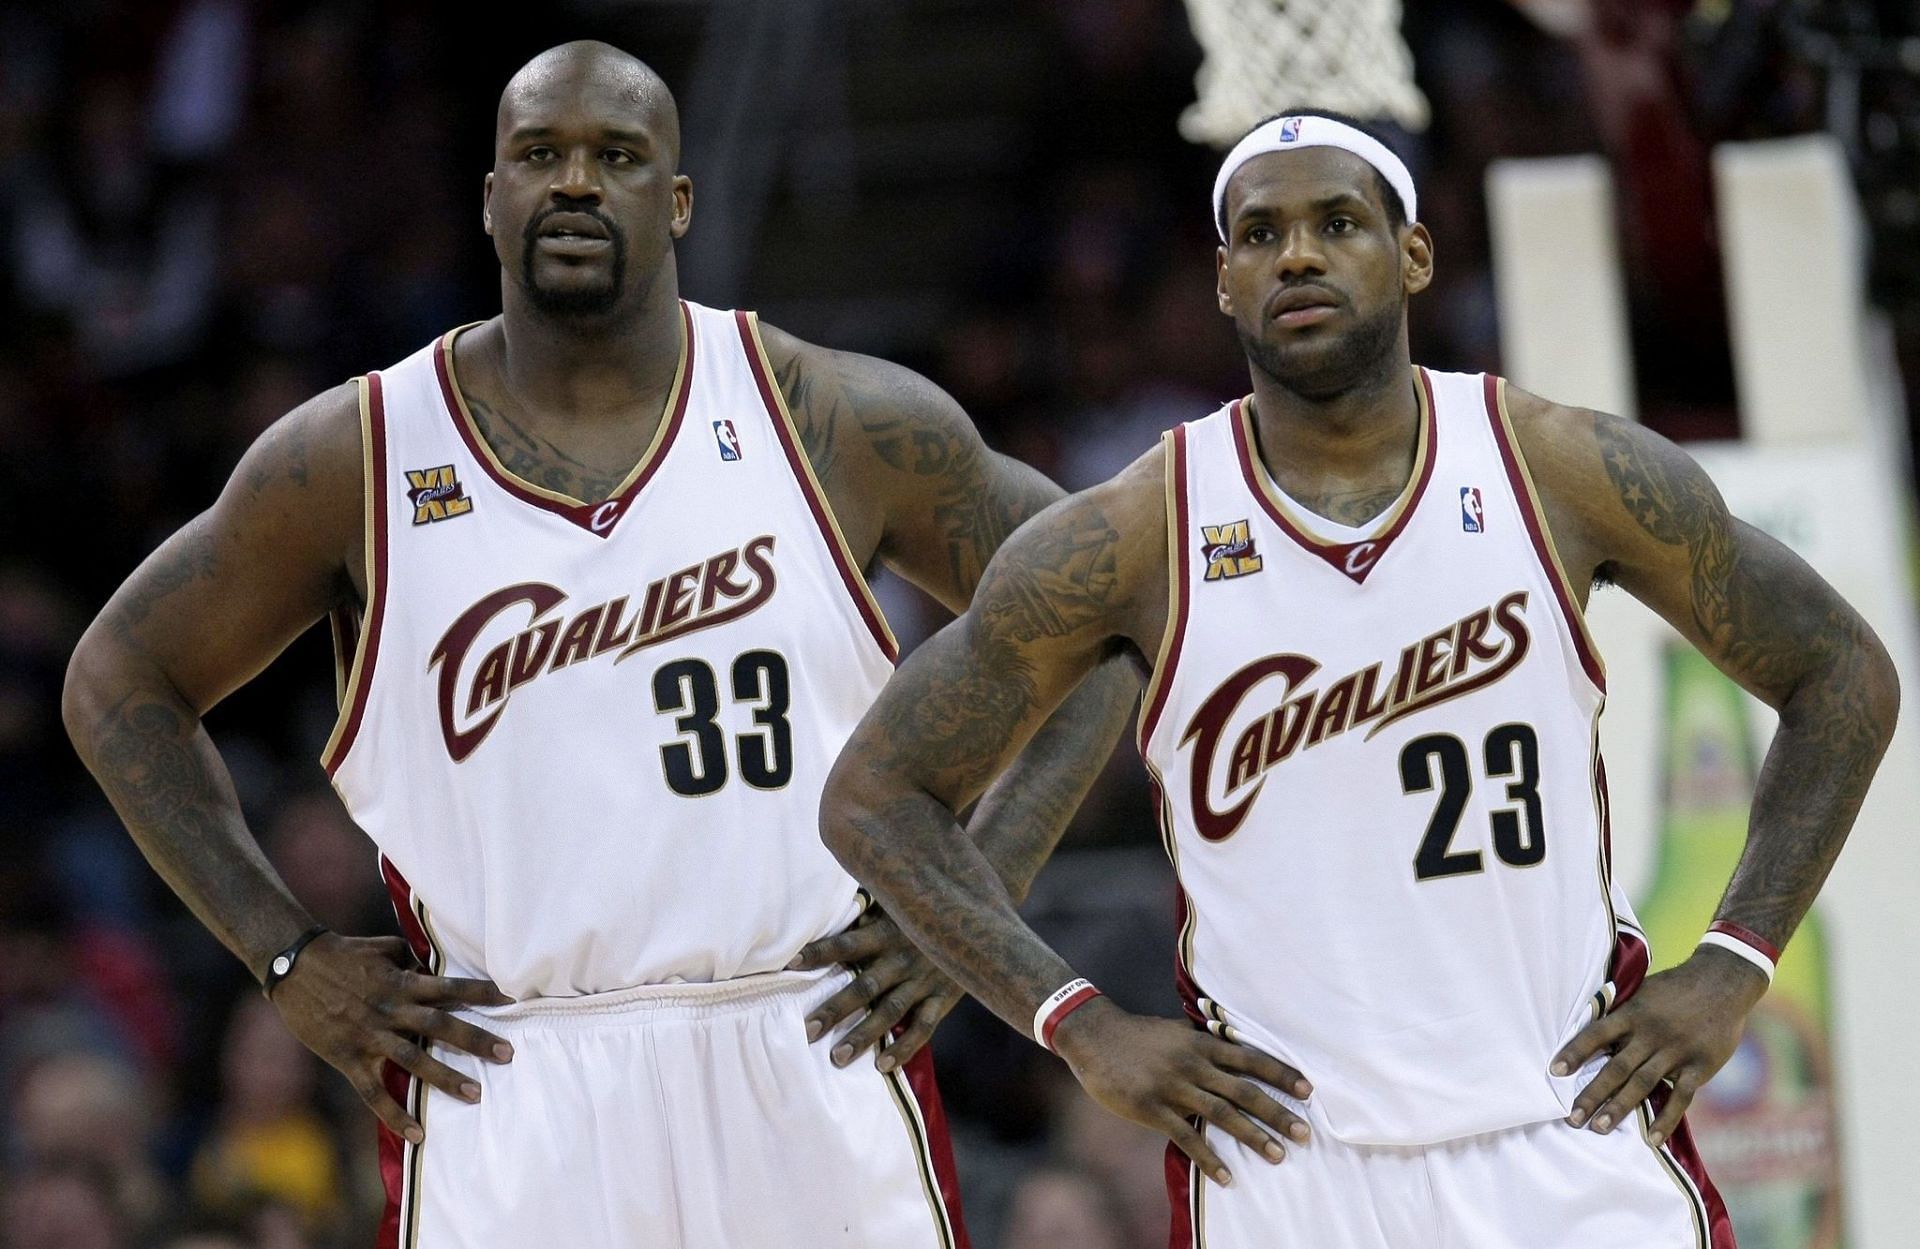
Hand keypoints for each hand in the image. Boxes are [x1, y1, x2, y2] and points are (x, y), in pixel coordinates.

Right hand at [268, 933, 514, 1142]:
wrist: (293, 967)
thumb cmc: (343, 954)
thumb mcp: (383, 948)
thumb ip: (412, 961)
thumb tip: (435, 969)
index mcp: (401, 981)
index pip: (449, 987)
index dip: (480, 992)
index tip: (511, 1000)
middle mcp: (391, 1009)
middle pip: (440, 1026)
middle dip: (476, 1040)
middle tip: (508, 1054)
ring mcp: (369, 1036)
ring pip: (414, 1060)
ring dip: (446, 1077)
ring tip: (475, 1093)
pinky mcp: (348, 1058)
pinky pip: (374, 1092)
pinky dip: (395, 1114)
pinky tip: (417, 1133)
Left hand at [789, 908, 961, 1072]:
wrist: (982, 918)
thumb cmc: (929, 907)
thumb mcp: (900, 902)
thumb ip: (869, 909)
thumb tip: (832, 907)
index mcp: (888, 931)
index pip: (847, 943)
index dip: (820, 952)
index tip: (790, 964)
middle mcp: (904, 958)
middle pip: (864, 986)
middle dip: (835, 1009)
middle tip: (808, 1031)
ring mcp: (925, 980)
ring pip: (891, 1011)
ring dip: (864, 1035)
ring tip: (838, 1057)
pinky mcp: (944, 997)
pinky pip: (924, 1026)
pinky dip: (905, 1047)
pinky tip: (883, 1065)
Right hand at [1052, 997, 1312, 1185]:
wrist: (1094, 1036)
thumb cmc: (1136, 1034)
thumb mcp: (1175, 1032)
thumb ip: (1203, 1043)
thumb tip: (1233, 1050)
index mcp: (1200, 1044)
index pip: (1250, 1059)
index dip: (1280, 1074)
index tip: (1307, 1090)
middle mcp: (1193, 1064)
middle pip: (1244, 1091)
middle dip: (1277, 1112)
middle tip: (1304, 1132)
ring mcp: (1173, 1087)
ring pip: (1223, 1114)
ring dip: (1254, 1136)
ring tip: (1278, 1155)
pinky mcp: (1153, 1109)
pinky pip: (1188, 1138)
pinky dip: (1209, 1159)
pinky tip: (1227, 1177)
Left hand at [1552, 946, 1767, 1145]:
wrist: (1722, 982)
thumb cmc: (1675, 988)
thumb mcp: (1643, 991)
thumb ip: (1620, 1012)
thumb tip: (1588, 1028)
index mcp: (1632, 1013)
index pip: (1596, 1034)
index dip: (1575, 1052)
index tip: (1554, 1071)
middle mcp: (1650, 1033)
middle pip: (1616, 1067)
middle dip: (1592, 1093)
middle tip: (1572, 1117)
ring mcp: (1675, 1051)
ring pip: (1642, 1084)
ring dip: (1619, 1107)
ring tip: (1599, 1128)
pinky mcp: (1699, 1067)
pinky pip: (1681, 1097)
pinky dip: (1666, 1119)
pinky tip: (1652, 1139)